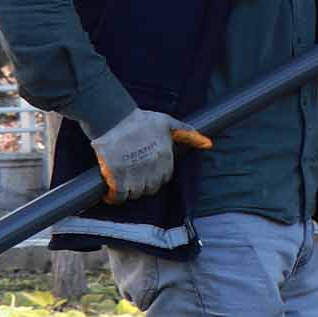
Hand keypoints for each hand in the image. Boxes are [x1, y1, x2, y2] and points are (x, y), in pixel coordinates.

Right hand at [91, 110, 212, 202]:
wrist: (114, 119)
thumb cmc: (140, 120)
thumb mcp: (168, 123)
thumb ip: (187, 134)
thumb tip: (208, 144)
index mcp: (165, 158)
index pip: (164, 178)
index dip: (154, 176)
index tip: (144, 171)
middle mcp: (153, 169)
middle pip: (150, 188)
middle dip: (141, 185)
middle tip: (130, 177)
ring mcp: (134, 174)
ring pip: (135, 193)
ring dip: (127, 191)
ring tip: (120, 183)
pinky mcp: (116, 176)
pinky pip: (118, 196)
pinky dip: (113, 197)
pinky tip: (110, 194)